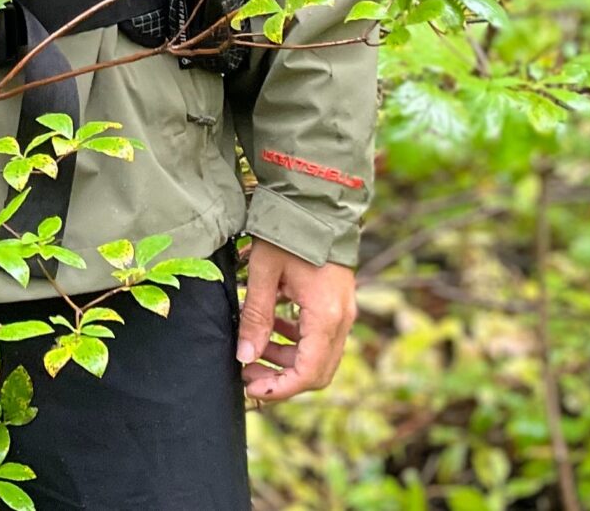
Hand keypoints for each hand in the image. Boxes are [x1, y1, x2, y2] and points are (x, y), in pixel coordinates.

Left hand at [235, 237, 356, 402]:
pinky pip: (321, 337)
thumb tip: (245, 357)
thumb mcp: (264, 273)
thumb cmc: (289, 232)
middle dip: (281, 379)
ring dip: (287, 360)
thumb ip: (256, 317)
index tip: (250, 387)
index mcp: (326, 316)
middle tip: (247, 372)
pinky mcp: (339, 303)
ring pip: (319, 356)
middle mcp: (342, 319)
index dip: (279, 389)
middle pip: (317, 372)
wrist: (318, 201)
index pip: (307, 373)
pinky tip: (272, 326)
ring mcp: (344, 311)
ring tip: (254, 349)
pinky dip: (297, 341)